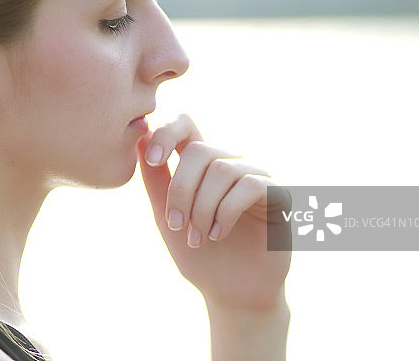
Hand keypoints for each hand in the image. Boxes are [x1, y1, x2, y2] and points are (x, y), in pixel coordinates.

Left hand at [136, 114, 290, 310]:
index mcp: (201, 166)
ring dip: (202, 208)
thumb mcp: (167, 216)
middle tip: (175, 224)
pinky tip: (218, 234)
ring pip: (221, 170)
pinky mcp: (278, 194)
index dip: (167, 132)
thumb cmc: (199, 255)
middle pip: (199, 151)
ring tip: (198, 238)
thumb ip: (155, 180)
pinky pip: (249, 186)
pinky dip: (226, 212)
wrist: (232, 294)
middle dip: (180, 190)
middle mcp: (230, 164)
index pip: (186, 125)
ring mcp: (256, 177)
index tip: (152, 160)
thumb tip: (139, 139)